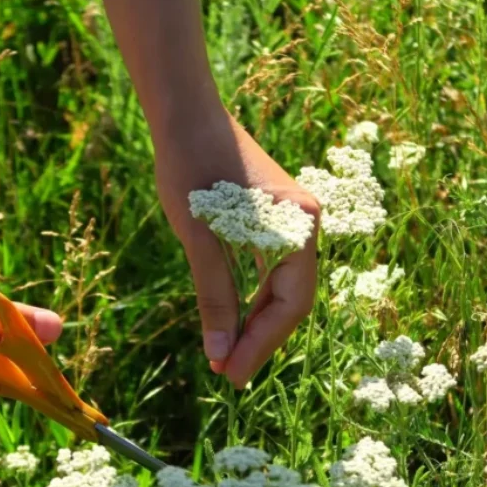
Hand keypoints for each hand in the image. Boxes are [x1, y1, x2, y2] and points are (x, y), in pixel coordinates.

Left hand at [152, 108, 319, 387]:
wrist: (183, 112)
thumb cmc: (190, 166)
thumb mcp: (199, 237)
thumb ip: (215, 295)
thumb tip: (220, 352)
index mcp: (298, 226)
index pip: (292, 304)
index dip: (262, 344)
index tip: (230, 374)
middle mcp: (303, 223)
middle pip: (291, 299)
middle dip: (260, 339)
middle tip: (226, 373)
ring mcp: (290, 220)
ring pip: (280, 287)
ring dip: (254, 322)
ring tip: (226, 354)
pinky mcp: (270, 217)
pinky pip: (269, 269)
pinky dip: (250, 297)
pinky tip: (229, 318)